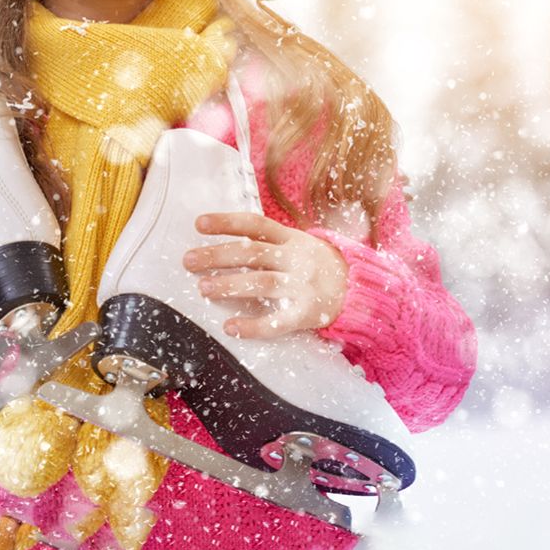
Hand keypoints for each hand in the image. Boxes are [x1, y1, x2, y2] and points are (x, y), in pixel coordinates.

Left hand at [182, 212, 348, 338]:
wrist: (362, 290)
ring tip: (203, 288)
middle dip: (217, 255)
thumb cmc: (322, 266)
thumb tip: (228, 237)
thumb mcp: (301, 244)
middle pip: (251, 253)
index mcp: (292, 238)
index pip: (255, 224)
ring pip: (260, 283)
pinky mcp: (306, 313)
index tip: (198, 224)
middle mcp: (296, 259)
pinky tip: (231, 327)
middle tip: (188, 261)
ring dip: (229, 285)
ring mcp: (302, 286)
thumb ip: (271, 241)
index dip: (227, 222)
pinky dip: (253, 326)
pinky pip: (277, 321)